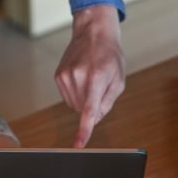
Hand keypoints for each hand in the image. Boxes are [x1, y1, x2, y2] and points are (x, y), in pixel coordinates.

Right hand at [55, 6, 125, 147]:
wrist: (93, 32)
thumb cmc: (110, 56)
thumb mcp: (119, 80)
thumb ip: (107, 103)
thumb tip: (93, 120)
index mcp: (97, 78)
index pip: (89, 111)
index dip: (84, 130)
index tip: (78, 145)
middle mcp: (78, 78)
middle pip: (84, 110)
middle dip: (92, 105)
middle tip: (99, 84)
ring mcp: (65, 77)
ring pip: (74, 105)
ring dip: (83, 99)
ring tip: (90, 78)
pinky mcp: (58, 76)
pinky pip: (68, 97)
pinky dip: (76, 92)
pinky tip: (81, 77)